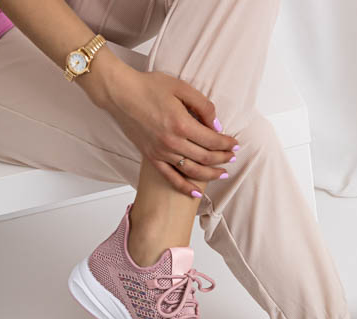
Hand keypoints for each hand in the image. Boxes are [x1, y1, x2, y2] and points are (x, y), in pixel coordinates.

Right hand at [86, 55, 238, 195]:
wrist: (120, 94)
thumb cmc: (149, 87)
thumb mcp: (181, 87)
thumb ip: (203, 106)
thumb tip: (217, 126)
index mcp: (182, 124)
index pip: (212, 141)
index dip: (227, 144)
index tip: (236, 144)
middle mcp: (173, 142)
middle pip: (206, 158)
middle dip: (223, 159)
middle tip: (233, 157)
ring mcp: (162, 153)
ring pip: (193, 171)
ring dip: (211, 175)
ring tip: (223, 174)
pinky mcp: (152, 158)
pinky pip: (171, 178)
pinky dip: (185, 188)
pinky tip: (196, 193)